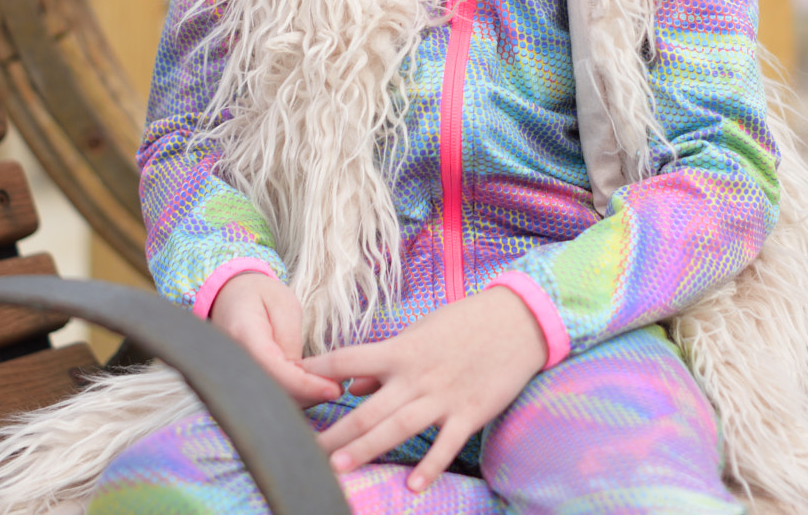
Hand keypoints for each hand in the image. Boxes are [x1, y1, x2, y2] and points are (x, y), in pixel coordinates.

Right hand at [208, 272, 342, 407]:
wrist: (229, 296)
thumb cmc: (258, 295)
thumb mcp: (283, 304)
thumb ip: (290, 339)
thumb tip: (300, 374)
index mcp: (243, 335)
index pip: (276, 371)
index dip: (305, 385)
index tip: (334, 389)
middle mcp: (232, 361)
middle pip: (273, 391)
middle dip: (308, 396)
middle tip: (337, 388)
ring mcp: (233, 374)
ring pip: (270, 398)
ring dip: (301, 399)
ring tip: (327, 386)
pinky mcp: (241, 381)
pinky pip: (266, 393)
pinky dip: (290, 396)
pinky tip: (310, 387)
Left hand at [300, 288, 547, 492]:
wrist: (517, 320)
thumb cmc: (465, 322)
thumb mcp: (421, 332)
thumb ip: (385, 360)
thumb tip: (353, 383)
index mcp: (400, 350)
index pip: (347, 360)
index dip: (317, 372)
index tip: (290, 382)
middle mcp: (416, 375)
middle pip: (367, 408)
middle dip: (336, 432)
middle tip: (306, 452)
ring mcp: (443, 396)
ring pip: (397, 428)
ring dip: (367, 449)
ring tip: (338, 468)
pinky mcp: (470, 412)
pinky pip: (446, 444)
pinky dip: (430, 466)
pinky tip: (413, 486)